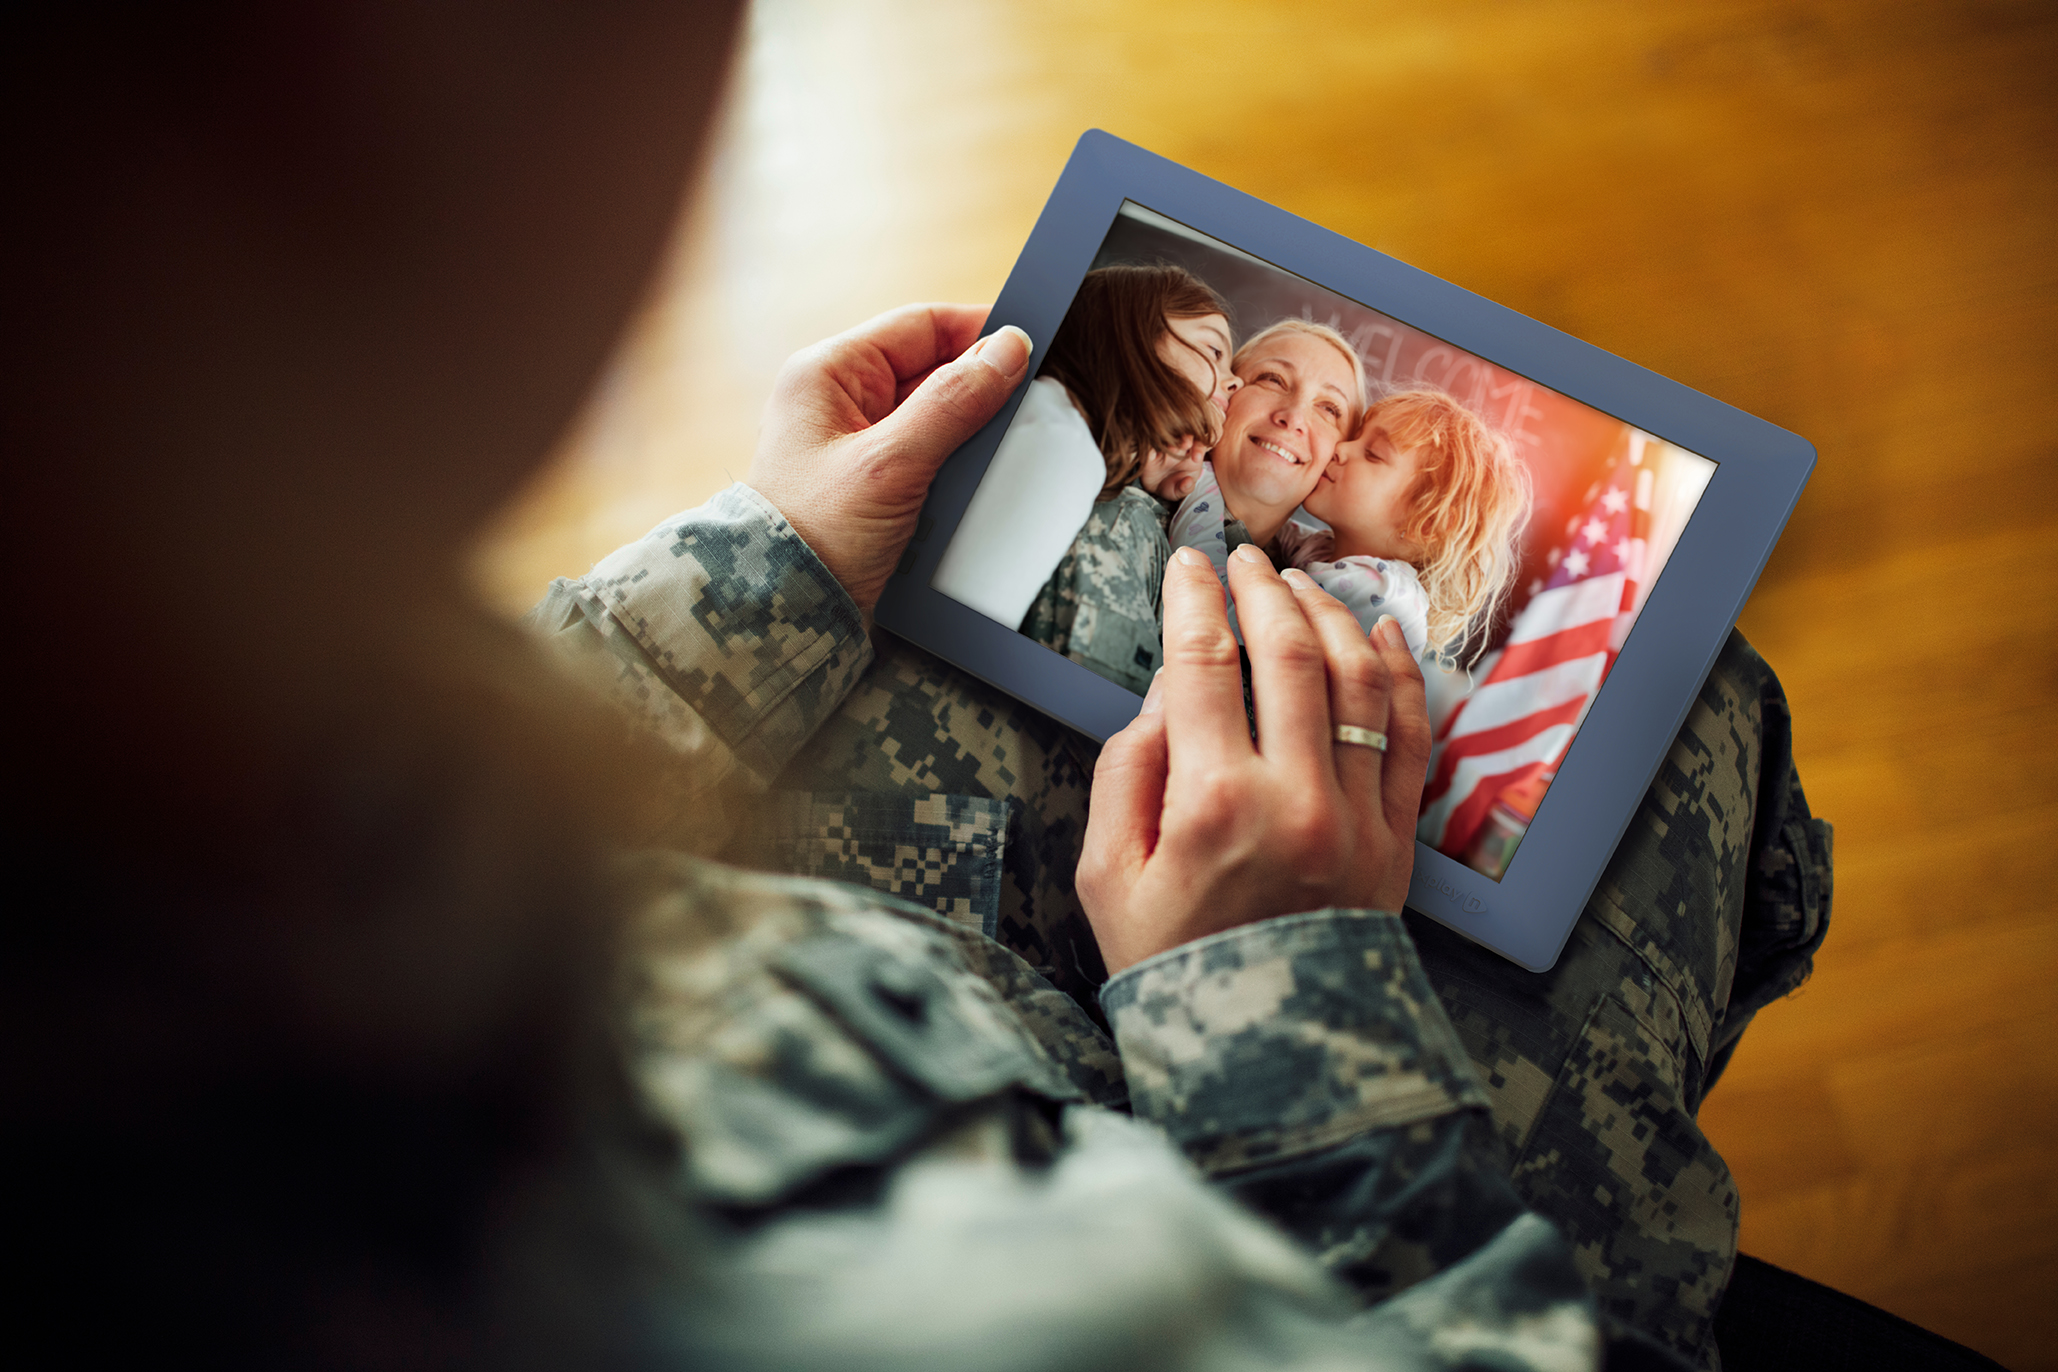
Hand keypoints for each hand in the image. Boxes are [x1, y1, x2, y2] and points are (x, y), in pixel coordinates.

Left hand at [748, 304, 1032, 613]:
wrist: (783, 615)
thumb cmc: (817, 536)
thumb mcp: (890, 465)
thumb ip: (952, 403)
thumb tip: (1009, 349)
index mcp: (828, 374)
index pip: (919, 326)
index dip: (978, 331)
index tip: (1033, 347)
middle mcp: (840, 401)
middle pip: (932, 371)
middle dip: (982, 389)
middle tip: (1034, 406)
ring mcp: (855, 444)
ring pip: (936, 417)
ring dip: (974, 433)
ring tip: (1013, 449)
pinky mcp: (871, 485)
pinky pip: (929, 458)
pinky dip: (958, 467)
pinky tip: (985, 483)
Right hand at [1077, 544, 1431, 972]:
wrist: (1267, 1050)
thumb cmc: (1174, 962)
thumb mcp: (1109, 876)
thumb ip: (1127, 772)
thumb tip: (1165, 693)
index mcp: (1211, 804)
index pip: (1201, 663)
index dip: (1192, 597)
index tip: (1187, 564)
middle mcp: (1293, 798)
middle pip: (1288, 652)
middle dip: (1264, 589)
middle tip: (1246, 560)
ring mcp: (1356, 815)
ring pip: (1357, 678)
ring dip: (1330, 616)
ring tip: (1303, 588)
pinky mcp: (1396, 836)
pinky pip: (1411, 731)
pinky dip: (1402, 671)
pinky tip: (1383, 634)